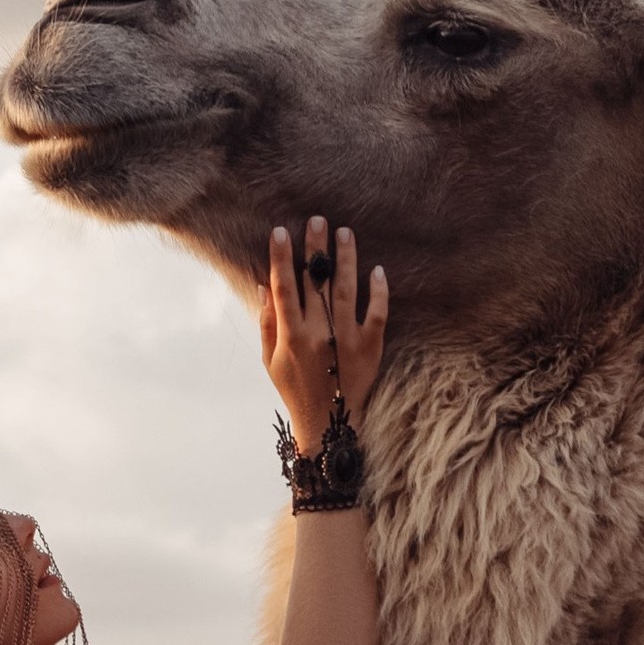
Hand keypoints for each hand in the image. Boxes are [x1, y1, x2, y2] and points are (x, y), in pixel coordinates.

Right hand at [260, 216, 388, 452]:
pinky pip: (377, 313)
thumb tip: (264, 284)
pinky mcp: (371, 347)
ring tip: (343, 232)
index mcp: (291, 336)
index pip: (284, 288)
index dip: (280, 258)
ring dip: (345, 258)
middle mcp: (319, 334)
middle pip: (316, 282)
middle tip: (317, 219)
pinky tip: (376, 269)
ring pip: (347, 290)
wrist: (330, 425)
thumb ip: (267, 322)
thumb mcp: (270, 360)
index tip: (279, 231)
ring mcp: (347, 339)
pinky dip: (379, 292)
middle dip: (314, 248)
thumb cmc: (295, 389)